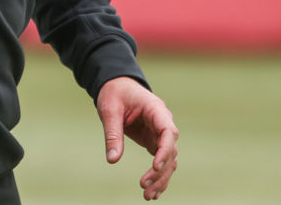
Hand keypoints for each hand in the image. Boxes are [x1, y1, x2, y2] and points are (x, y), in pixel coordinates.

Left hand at [96, 76, 178, 200]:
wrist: (117, 86)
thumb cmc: (114, 94)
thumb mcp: (109, 110)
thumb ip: (113, 134)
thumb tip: (113, 160)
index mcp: (156, 110)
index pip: (169, 132)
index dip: (165, 150)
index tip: (156, 166)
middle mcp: (163, 123)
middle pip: (171, 150)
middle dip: (160, 171)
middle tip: (144, 186)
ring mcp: (160, 133)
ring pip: (169, 160)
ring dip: (161, 178)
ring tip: (148, 196)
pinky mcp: (154, 141)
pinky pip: (161, 161)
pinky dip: (158, 176)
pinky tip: (152, 192)